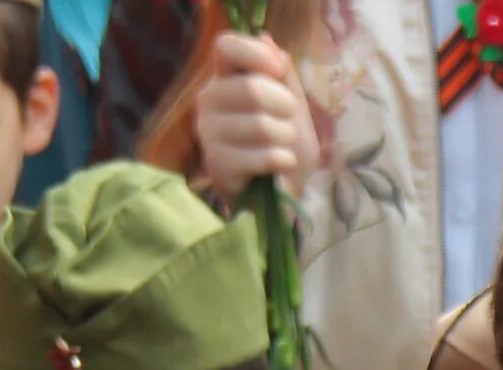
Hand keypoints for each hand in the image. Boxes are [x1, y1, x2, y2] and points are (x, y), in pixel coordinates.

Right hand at [194, 31, 314, 199]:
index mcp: (225, 80)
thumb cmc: (284, 147)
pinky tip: (280, 165)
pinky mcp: (217, 164)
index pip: (226, 46)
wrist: (282, 196)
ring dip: (286, 139)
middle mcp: (209, 101)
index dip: (256, 55)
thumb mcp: (293, 107)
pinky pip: (261, 155)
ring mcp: (208, 133)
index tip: (278, 72)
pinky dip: (281, 160)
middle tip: (289, 123)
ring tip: (283, 149)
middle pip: (252, 88)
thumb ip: (283, 75)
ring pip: (260, 125)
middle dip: (285, 107)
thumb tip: (266, 40)